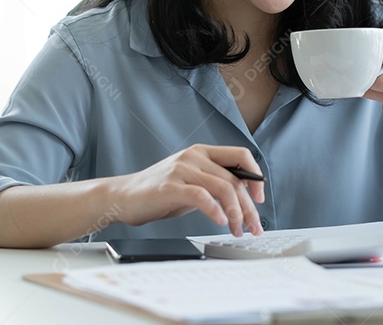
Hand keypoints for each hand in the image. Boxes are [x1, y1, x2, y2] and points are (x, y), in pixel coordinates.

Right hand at [110, 144, 265, 235]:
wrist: (122, 197)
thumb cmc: (159, 192)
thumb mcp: (192, 182)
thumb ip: (214, 184)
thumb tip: (243, 198)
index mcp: (202, 152)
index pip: (240, 155)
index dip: (255, 176)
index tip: (259, 199)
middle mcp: (194, 157)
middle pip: (234, 179)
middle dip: (248, 207)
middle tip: (253, 227)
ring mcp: (182, 169)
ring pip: (223, 188)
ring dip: (236, 213)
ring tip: (238, 230)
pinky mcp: (170, 186)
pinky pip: (201, 196)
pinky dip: (215, 210)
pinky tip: (220, 221)